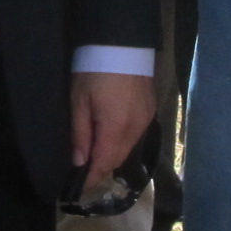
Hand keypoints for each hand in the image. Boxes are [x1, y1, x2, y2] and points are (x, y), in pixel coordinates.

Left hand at [71, 71, 156, 197]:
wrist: (122, 42)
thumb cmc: (95, 70)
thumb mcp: (80, 101)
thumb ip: (80, 134)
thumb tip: (80, 162)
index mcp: (116, 128)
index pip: (104, 164)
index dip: (92, 178)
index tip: (79, 187)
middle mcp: (136, 129)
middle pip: (118, 159)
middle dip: (101, 166)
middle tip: (83, 166)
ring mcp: (146, 120)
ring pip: (128, 148)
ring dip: (112, 153)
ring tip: (95, 148)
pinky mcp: (151, 110)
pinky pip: (135, 135)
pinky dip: (122, 140)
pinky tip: (111, 132)